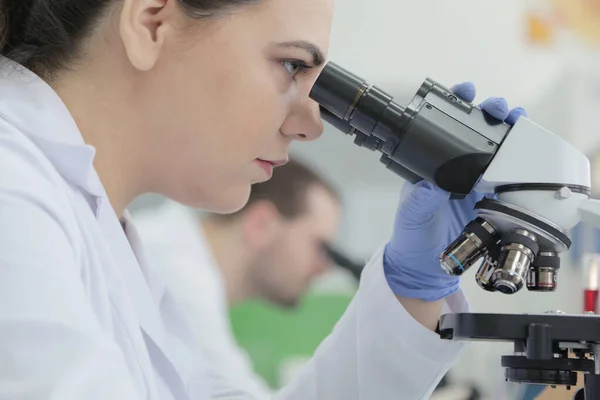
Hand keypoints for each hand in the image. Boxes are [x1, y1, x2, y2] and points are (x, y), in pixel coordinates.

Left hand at [383, 83, 526, 301]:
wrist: (424, 265)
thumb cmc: (411, 235)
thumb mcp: (412, 213)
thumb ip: (421, 198)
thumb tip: (434, 183)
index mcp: (432, 165)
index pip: (443, 128)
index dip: (454, 106)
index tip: (464, 92)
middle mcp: (455, 169)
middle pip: (475, 132)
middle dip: (488, 113)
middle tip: (496, 108)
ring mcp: (474, 182)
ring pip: (495, 149)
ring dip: (508, 131)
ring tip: (515, 120)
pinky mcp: (490, 198)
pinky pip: (507, 176)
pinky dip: (519, 161)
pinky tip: (526, 151)